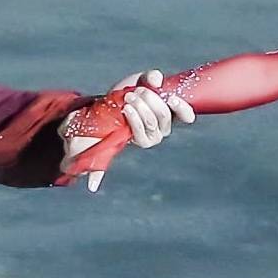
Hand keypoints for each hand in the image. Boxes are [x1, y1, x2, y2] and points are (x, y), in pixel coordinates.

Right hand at [56, 71, 195, 191]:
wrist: (126, 94)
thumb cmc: (111, 113)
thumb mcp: (100, 136)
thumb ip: (98, 160)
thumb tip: (92, 188)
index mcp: (142, 140)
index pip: (145, 137)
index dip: (137, 122)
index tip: (126, 108)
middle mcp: (156, 134)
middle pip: (153, 120)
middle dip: (140, 105)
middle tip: (129, 95)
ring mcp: (167, 122)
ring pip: (164, 113)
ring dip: (151, 99)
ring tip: (139, 90)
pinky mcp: (175, 110)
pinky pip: (186, 115)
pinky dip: (180, 106)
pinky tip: (172, 98)